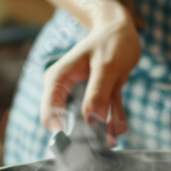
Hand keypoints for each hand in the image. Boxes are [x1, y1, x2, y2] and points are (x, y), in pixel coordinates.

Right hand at [40, 2, 140, 138]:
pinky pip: (104, 118)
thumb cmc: (111, 41)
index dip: (63, 133)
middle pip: (68, 124)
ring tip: (116, 133)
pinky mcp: (98, 99)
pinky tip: (120, 125)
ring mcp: (82, 96)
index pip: (49, 115)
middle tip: (105, 141)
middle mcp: (66, 91)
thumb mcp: (106, 66)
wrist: (121, 29)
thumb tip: (92, 122)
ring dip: (104, 131)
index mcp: (58, 80)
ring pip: (89, 125)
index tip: (84, 142)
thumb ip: (98, 94)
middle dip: (87, 135)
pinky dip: (113, 122)